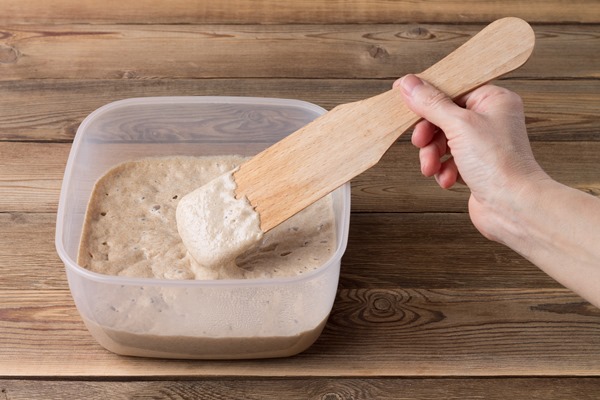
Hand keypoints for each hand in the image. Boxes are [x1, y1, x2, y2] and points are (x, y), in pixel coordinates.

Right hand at [395, 74, 546, 239]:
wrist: (513, 207)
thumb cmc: (498, 163)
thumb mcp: (458, 125)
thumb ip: (431, 103)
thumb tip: (409, 83)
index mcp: (493, 100)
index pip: (453, 89)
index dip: (428, 97)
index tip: (405, 100)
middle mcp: (490, 120)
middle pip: (443, 117)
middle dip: (429, 135)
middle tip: (420, 142)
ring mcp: (483, 145)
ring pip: (442, 141)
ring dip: (433, 155)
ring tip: (432, 167)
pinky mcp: (476, 167)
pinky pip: (448, 161)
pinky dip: (443, 170)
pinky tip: (448, 178)